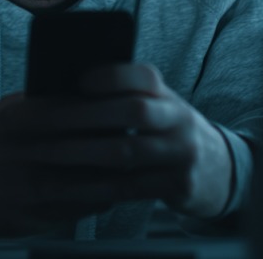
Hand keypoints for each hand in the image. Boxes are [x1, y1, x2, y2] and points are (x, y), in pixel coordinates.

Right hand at [0, 64, 233, 236]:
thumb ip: (44, 103)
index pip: (85, 112)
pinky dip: (103, 201)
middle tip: (160, 146)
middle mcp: (30, 155)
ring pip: (96, 186)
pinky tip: (118, 192)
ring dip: (128, 181)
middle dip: (134, 150)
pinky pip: (80, 210)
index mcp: (25, 119)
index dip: (118, 113)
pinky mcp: (32, 219)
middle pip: (98, 152)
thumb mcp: (6, 111)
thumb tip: (88, 94)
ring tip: (152, 173)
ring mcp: (31, 190)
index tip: (143, 111)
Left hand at [23, 63, 234, 218]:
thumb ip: (122, 97)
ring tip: (45, 154)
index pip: (143, 76)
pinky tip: (67, 186)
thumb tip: (63, 90)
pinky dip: (93, 186)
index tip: (78, 81)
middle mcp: (179, 118)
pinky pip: (129, 187)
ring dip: (81, 153)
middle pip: (134, 111)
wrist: (217, 170)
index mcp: (168, 94)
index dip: (111, 77)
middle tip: (46, 122)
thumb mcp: (156, 107)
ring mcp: (181, 153)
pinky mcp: (178, 185)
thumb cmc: (165, 132)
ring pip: (127, 151)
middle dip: (85, 116)